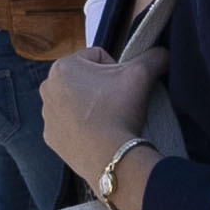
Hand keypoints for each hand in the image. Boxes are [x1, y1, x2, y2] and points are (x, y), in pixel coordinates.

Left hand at [43, 40, 166, 190]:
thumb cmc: (118, 111)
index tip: (122, 87)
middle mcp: (48, 88)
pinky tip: (96, 133)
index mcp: (62, 67)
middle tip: (117, 103)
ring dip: (91, 106)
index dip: (117, 70)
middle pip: (85, 79)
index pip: (97, 57)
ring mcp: (47, 115)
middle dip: (101, 87)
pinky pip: (70, 124)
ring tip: (108, 119)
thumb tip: (163, 53)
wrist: (110, 156)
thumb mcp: (141, 74)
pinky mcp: (51, 137)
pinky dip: (83, 126)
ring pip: (76, 101)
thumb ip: (153, 56)